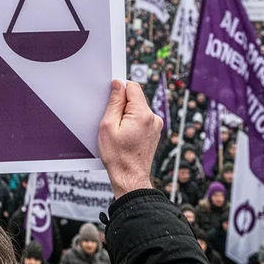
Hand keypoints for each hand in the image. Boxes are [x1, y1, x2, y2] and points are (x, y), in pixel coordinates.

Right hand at [98, 80, 161, 198]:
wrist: (130, 178)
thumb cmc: (118, 157)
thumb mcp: (108, 126)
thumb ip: (114, 102)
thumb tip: (118, 84)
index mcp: (143, 114)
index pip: (133, 87)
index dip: (119, 89)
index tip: (110, 97)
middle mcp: (153, 118)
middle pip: (135, 98)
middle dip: (122, 105)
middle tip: (112, 120)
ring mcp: (156, 126)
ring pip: (138, 109)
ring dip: (126, 115)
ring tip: (118, 131)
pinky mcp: (154, 132)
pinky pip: (141, 119)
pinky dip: (132, 123)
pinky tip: (124, 136)